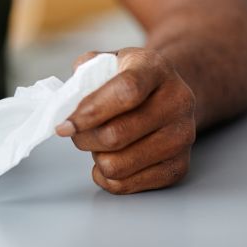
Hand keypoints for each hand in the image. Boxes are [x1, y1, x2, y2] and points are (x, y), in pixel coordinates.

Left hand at [56, 48, 196, 193]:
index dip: (90, 111)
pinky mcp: (179, 166)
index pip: (125, 92)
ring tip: (99, 142)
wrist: (167, 92)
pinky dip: (106, 177)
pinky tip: (109, 158)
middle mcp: (176, 102)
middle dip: (82, 138)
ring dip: (96, 157)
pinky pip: (126, 185)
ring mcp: (182, 136)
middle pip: (115, 135)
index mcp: (155, 69)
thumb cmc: (129, 78)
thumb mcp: (109, 61)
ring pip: (117, 165)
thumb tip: (67, 100)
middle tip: (75, 131)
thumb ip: (85, 72)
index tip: (64, 125)